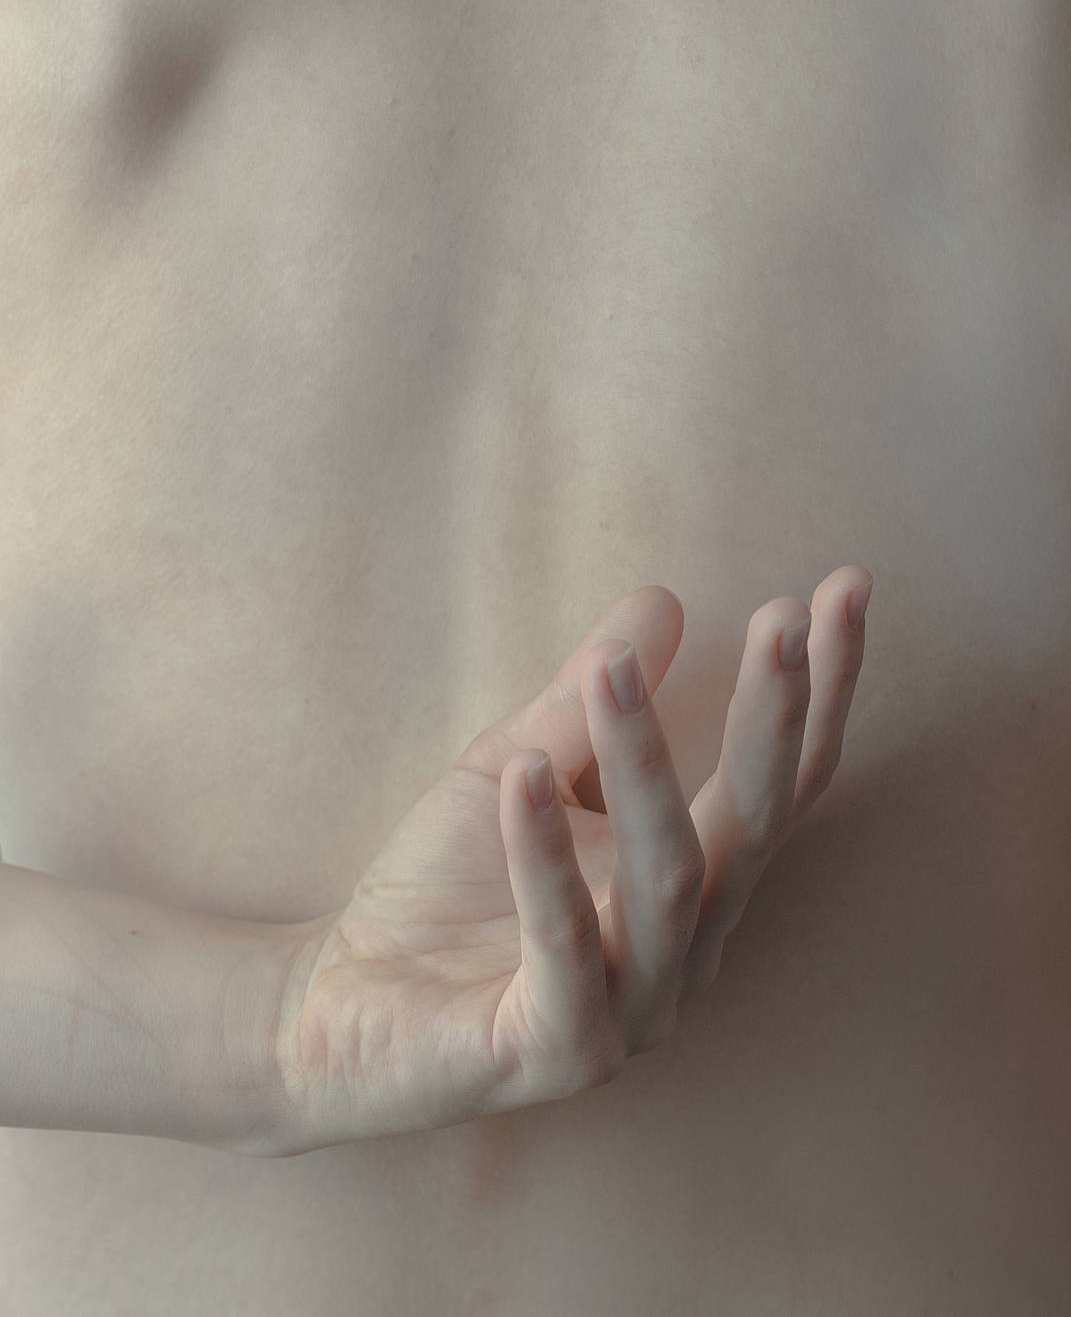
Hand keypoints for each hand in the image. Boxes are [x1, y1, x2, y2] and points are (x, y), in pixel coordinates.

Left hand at [271, 568, 872, 1152]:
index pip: (780, 783)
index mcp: (695, 887)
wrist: (339, 1010)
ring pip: (668, 876)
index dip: (819, 691)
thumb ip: (584, 698)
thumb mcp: (518, 764)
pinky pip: (564, 946)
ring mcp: (633, 1011)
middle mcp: (687, 951)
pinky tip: (524, 772)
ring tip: (614, 670)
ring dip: (645, 764)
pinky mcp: (558, 1049)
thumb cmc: (442, 891)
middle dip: (776, 718)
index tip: (844, 588)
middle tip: (783, 620)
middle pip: (757, 824)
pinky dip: (543, 854)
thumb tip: (662, 598)